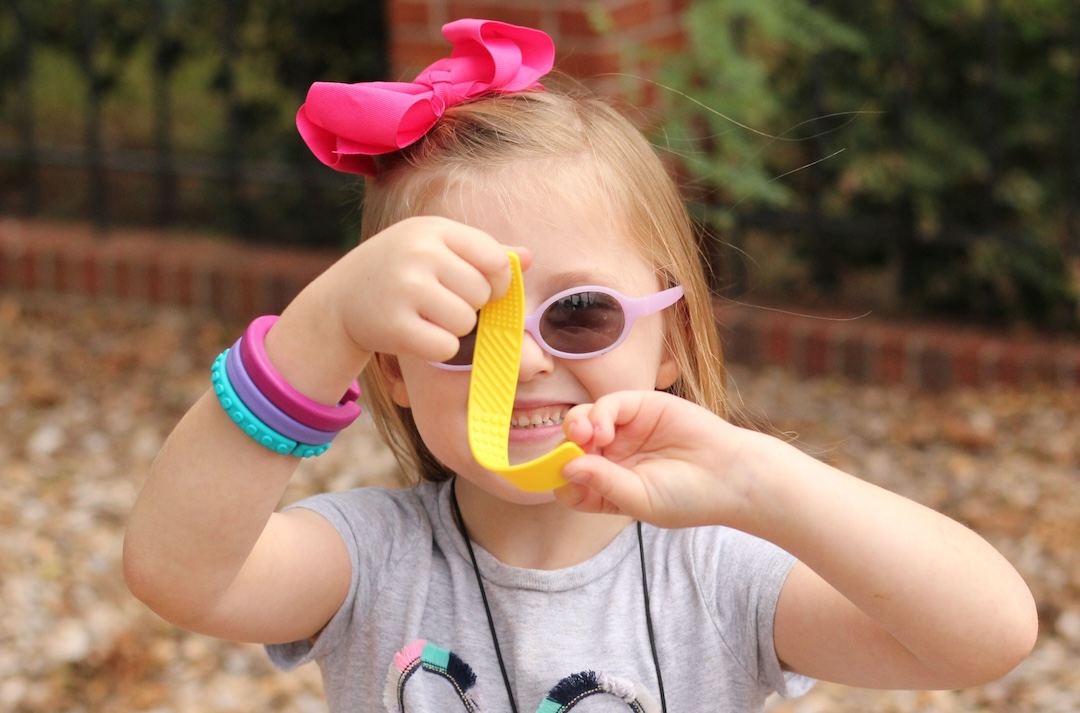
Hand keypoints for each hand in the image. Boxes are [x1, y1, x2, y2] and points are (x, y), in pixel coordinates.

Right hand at [316, 216, 527, 362]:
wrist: (341, 299)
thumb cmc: (400, 271)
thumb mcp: (435, 247)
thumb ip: (482, 252)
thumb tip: (528, 258)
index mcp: (434, 229)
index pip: (495, 260)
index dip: (498, 283)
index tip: (482, 290)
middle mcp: (419, 252)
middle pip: (481, 294)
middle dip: (470, 306)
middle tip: (440, 303)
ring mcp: (404, 287)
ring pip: (465, 322)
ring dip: (454, 329)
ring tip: (427, 317)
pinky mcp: (395, 325)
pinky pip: (446, 348)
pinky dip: (439, 349)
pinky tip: (417, 335)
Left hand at [555, 391, 754, 528]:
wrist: (731, 476)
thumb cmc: (688, 497)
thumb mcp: (639, 499)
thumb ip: (602, 484)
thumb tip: (565, 469)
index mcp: (608, 486)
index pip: (570, 482)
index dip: (560, 478)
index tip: (562, 478)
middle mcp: (612, 457)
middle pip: (572, 447)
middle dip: (565, 447)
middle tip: (573, 451)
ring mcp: (625, 431)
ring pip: (583, 421)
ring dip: (577, 427)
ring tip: (589, 436)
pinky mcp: (640, 406)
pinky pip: (607, 404)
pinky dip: (598, 413)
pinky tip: (604, 429)